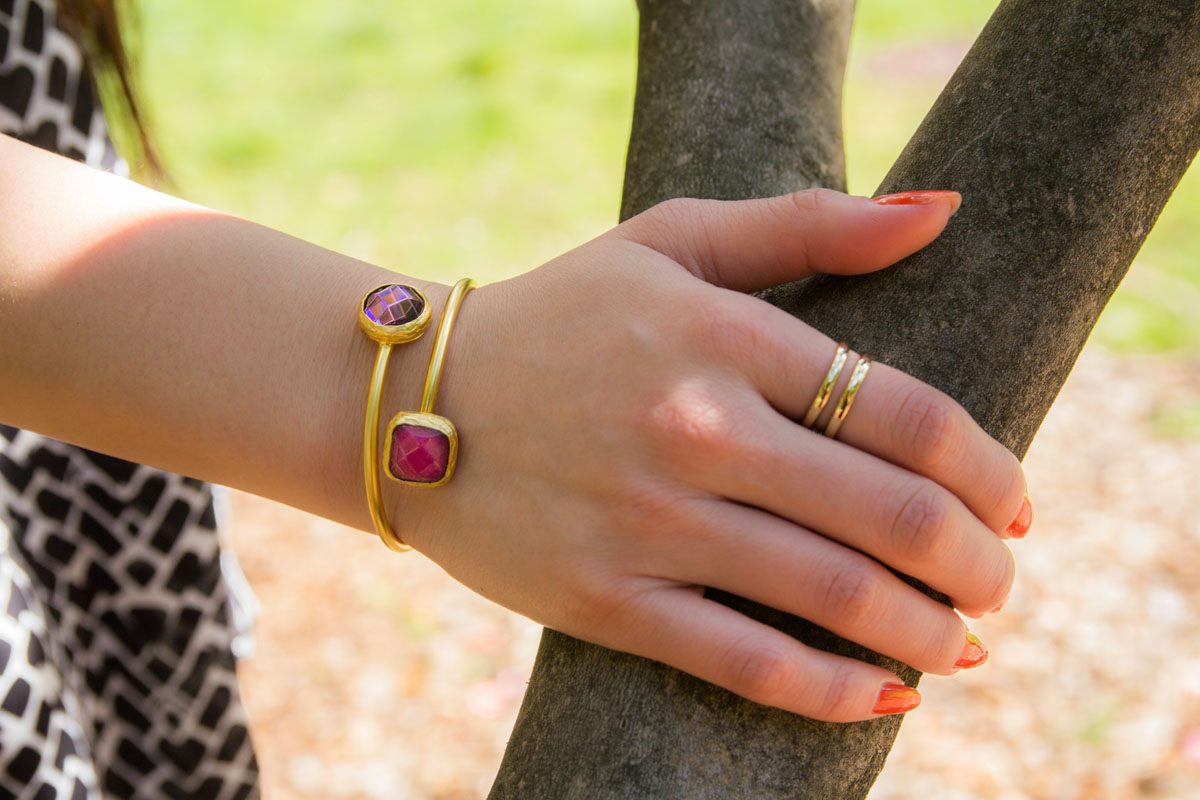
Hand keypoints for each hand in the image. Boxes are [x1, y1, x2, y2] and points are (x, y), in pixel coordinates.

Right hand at [394, 188, 1027, 721]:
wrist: (413, 402)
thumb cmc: (561, 316)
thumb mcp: (670, 240)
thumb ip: (806, 223)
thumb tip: (941, 213)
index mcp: (725, 336)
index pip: (908, 413)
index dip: (988, 471)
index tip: (1014, 504)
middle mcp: (697, 429)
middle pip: (892, 514)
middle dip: (976, 563)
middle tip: (997, 581)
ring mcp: (649, 520)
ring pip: (834, 596)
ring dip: (929, 632)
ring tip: (964, 642)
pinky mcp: (604, 598)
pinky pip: (744, 662)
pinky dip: (831, 691)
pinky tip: (887, 698)